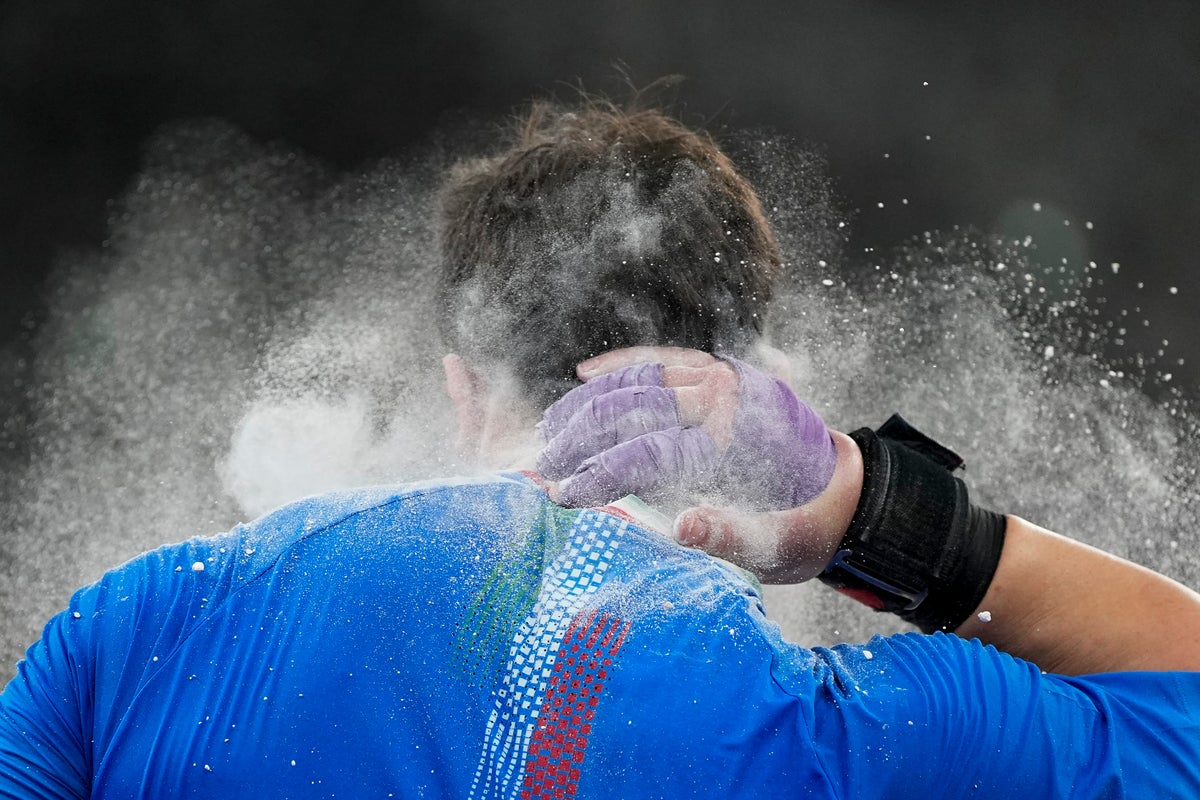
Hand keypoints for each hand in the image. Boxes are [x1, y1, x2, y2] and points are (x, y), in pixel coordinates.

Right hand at [536, 347, 856, 581]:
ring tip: (550, 430)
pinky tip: (585, 373)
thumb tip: (680, 526)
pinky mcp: (722, 371)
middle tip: (542, 466)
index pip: (647, 453)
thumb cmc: (806, 526)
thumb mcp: (778, 545)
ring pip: (639, 380)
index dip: (598, 474)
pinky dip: (622, 364)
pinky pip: (663, 360)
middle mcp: (727, 400)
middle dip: (579, 438)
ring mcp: (724, 378)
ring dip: (588, 403)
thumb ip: (729, 534)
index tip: (562, 494)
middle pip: (633, 409)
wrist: (847, 488)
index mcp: (736, 444)